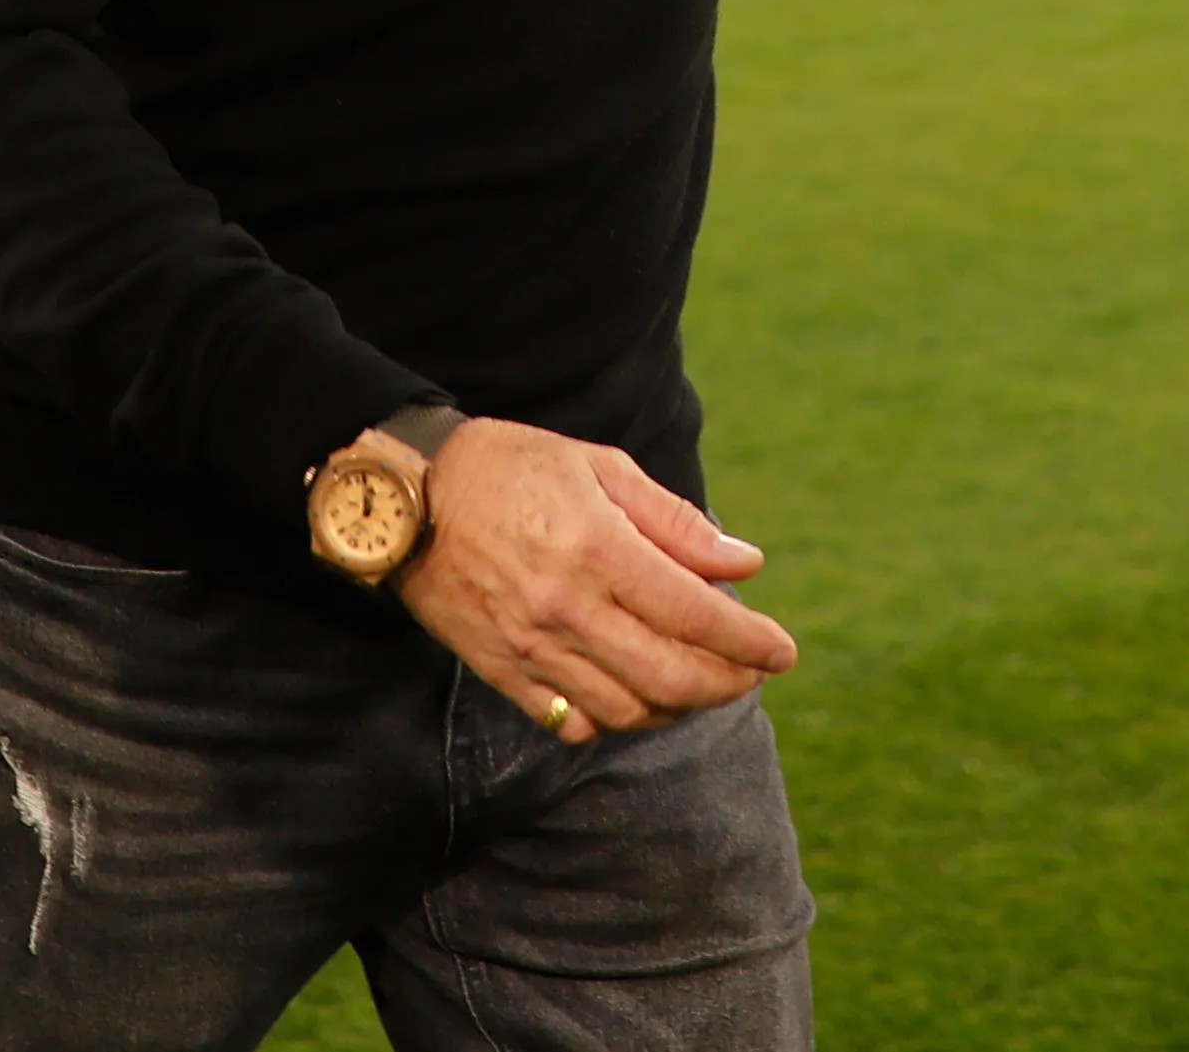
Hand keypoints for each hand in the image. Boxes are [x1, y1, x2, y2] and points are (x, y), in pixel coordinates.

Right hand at [392, 418, 796, 744]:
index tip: (783, 650)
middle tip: (753, 672)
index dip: (749, 640)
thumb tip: (744, 565)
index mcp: (598, 550)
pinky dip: (617, 720)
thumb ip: (675, 522)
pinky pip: (571, 722)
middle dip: (729, 681)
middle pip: (672, 676)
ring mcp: (532, 649)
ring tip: (703, 682)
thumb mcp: (600, 466)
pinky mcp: (502, 672)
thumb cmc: (510, 467)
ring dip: (680, 706)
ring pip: (629, 710)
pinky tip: (638, 696)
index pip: (696, 615)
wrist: (405, 499)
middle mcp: (568, 609)